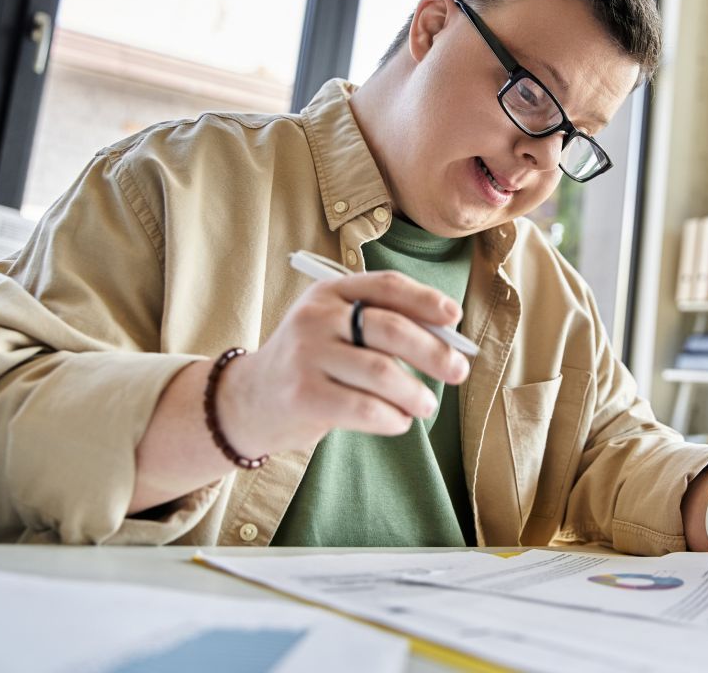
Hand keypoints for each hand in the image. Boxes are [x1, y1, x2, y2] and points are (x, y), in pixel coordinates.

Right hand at [216, 270, 470, 455]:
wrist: (249, 399)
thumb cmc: (312, 362)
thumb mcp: (336, 328)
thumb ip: (382, 326)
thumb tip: (447, 342)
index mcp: (330, 291)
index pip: (386, 286)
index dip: (426, 299)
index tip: (454, 316)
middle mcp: (315, 317)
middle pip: (390, 329)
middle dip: (434, 351)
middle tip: (458, 371)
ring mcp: (306, 355)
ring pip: (382, 372)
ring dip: (416, 393)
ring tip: (425, 405)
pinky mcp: (303, 395)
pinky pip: (365, 407)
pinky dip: (393, 418)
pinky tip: (399, 421)